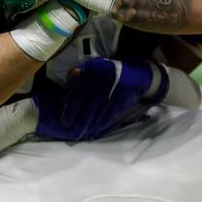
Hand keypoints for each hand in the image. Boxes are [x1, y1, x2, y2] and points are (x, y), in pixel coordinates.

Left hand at [34, 57, 168, 140]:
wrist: (136, 73)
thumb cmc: (110, 71)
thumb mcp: (94, 67)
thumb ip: (80, 76)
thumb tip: (68, 88)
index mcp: (92, 73)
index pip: (78, 94)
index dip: (71, 109)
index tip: (65, 121)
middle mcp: (101, 83)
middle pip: (87, 107)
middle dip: (79, 122)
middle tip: (72, 132)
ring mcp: (112, 93)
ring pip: (98, 113)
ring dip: (89, 125)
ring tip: (82, 134)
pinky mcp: (121, 101)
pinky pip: (109, 115)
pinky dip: (101, 124)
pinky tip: (95, 130)